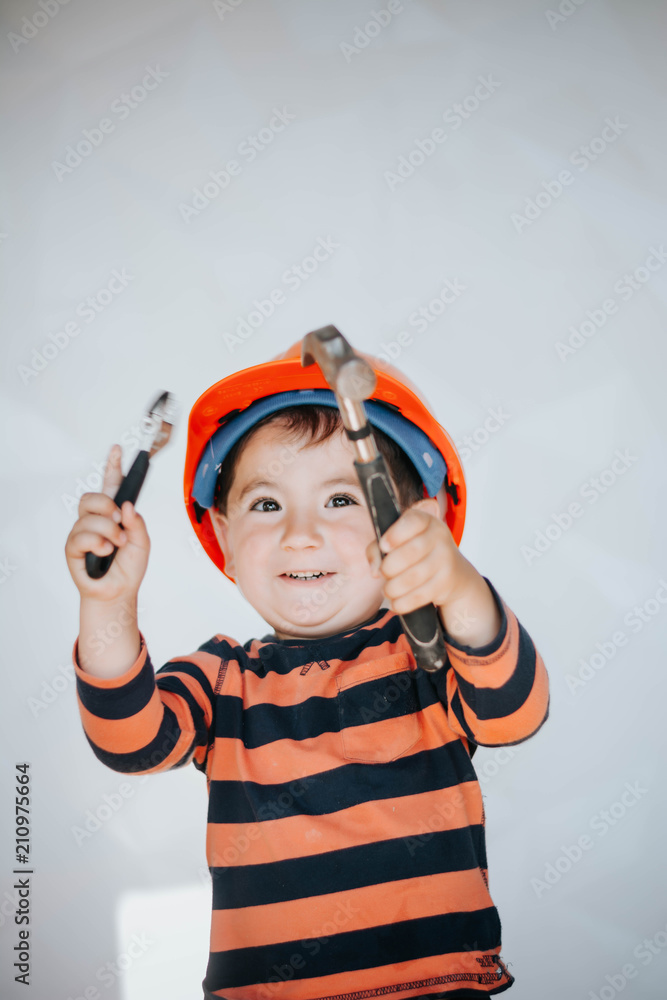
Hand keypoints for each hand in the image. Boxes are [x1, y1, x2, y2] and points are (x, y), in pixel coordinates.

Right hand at [64, 444, 150, 602]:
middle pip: (92, 497)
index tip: (116, 449)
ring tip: (116, 545)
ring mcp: (82, 532)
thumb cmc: (128, 568)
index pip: (111, 485)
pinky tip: (104, 553)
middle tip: (119, 521)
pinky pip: (82, 535)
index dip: (112, 466)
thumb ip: (137, 523)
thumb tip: (127, 506)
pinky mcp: (73, 547)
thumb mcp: (142, 543)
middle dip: (106, 506)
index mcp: (114, 514)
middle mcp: (95, 520)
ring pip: (89, 517)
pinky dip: (98, 544)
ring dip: (108, 531)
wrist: (118, 593)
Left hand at [366, 498, 468, 615]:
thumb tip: (374, 571)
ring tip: (388, 589)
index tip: (384, 546)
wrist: (455, 573)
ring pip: (412, 578)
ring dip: (392, 588)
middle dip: (388, 567)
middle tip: (384, 573)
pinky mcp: (446, 582)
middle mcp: (439, 537)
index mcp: (426, 521)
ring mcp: (446, 559)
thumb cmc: (417, 552)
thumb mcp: (398, 541)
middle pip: (409, 553)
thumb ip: (377, 549)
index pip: (412, 521)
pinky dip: (402, 602)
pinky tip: (396, 601)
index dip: (395, 534)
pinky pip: (418, 596)